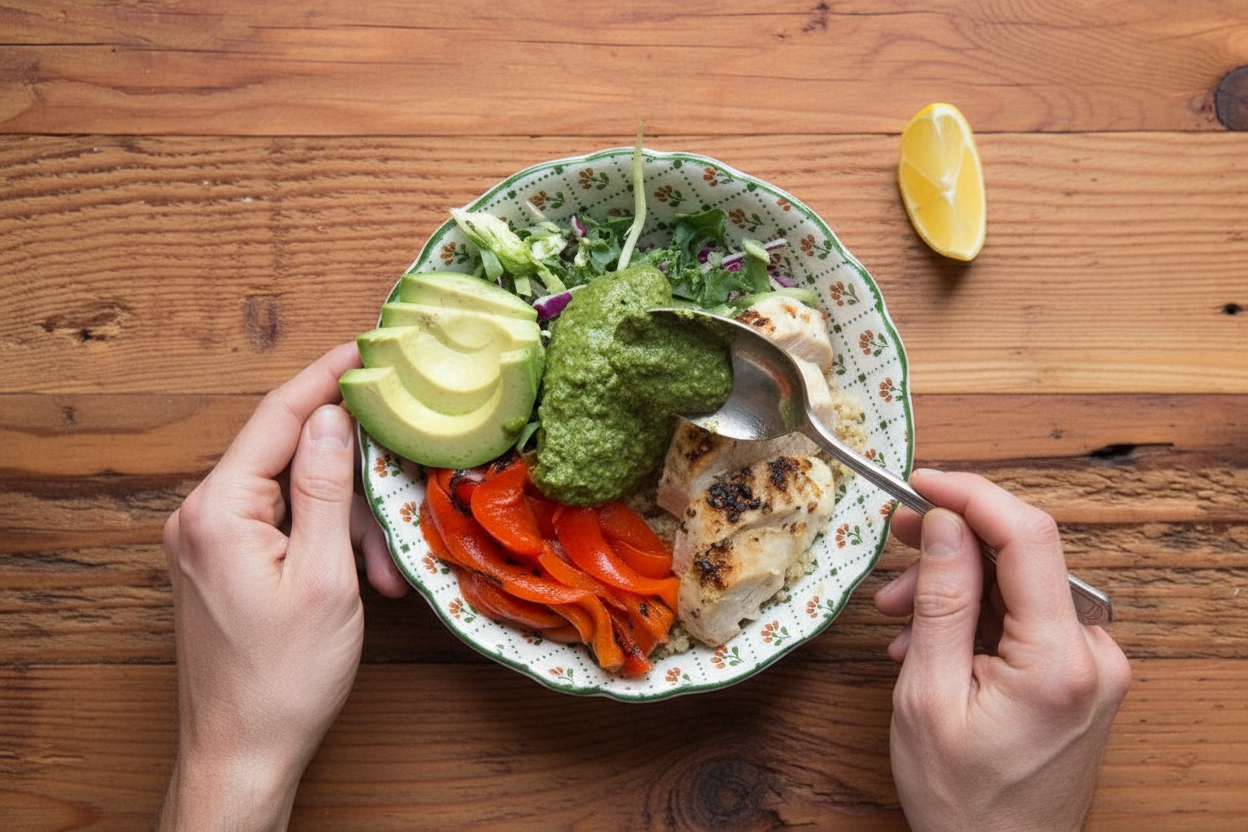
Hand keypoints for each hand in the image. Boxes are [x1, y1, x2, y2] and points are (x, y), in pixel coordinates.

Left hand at [158, 343, 404, 831]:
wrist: (241, 754)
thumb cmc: (282, 679)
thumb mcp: (323, 578)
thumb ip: (326, 489)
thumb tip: (332, 416)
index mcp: (218, 511)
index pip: (277, 416)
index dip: (326, 376)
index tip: (366, 346)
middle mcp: (201, 516)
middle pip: (291, 457)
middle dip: (354, 480)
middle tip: (402, 496)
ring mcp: (209, 541)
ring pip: (294, 496)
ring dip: (346, 525)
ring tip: (380, 576)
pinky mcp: (222, 562)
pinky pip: (283, 526)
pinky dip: (325, 543)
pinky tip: (358, 580)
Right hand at [874, 469, 1130, 831]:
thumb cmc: (964, 800)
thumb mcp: (928, 694)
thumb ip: (941, 601)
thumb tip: (942, 525)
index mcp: (1061, 660)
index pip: (1027, 536)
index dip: (970, 495)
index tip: (921, 481)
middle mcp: (1094, 657)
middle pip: (1023, 556)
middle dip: (952, 540)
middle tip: (894, 533)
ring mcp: (1093, 668)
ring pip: (1019, 586)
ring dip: (956, 585)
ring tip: (897, 614)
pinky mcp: (1081, 677)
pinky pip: (1026, 619)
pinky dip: (976, 617)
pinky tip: (931, 640)